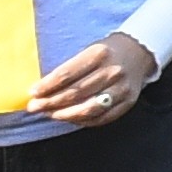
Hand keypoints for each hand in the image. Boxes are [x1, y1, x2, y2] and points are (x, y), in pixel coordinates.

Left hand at [29, 30, 152, 126]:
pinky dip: (83, 121)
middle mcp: (113, 71)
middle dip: (51, 102)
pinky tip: (70, 118)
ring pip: (88, 108)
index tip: (32, 93)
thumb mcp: (88, 51)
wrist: (139, 53)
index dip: (47, 86)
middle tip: (34, 107)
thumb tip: (41, 91)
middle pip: (76, 92)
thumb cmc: (105, 54)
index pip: (67, 74)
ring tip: (50, 114)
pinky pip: (102, 117)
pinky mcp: (128, 102)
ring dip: (65, 114)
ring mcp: (122, 88)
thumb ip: (68, 69)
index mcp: (99, 54)